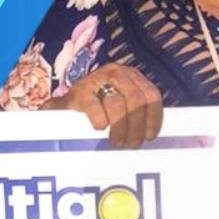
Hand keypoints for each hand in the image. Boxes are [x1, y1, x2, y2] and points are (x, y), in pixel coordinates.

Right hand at [42, 64, 162, 147]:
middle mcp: (117, 74)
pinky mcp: (81, 90)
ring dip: (120, 127)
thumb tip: (151, 135)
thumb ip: (136, 113)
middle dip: (136, 125)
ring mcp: (98, 79)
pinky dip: (100, 120)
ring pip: (117, 103)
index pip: (150, 94)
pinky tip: (100, 129)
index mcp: (132, 77)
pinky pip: (95, 106)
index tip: (150, 136)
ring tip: (118, 142)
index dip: (154, 117)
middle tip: (132, 144)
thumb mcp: (121, 104)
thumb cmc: (99, 107)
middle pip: (136, 99)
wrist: (65, 104)